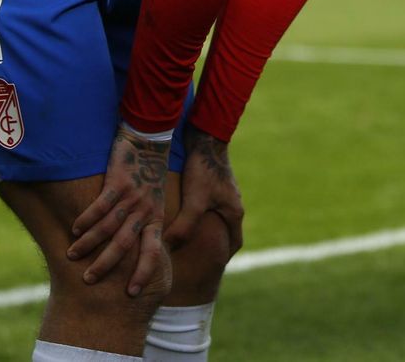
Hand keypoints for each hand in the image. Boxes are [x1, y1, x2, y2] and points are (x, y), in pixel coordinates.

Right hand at [68, 125, 172, 296]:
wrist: (149, 139)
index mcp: (156, 218)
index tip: (132, 293)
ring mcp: (132, 196)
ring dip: (89, 243)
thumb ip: (145, 222)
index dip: (143, 273)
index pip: (153, 252)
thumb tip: (135, 247)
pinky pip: (101, 206)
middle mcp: (146, 210)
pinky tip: (75, 228)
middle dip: (106, 265)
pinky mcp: (119, 182)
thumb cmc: (149, 172)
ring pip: (108, 227)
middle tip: (89, 280)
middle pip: (124, 245)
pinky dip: (87, 219)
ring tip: (73, 255)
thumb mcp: (155, 200)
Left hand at [164, 126, 244, 255]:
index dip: (225, 255)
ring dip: (207, 227)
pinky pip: (210, 204)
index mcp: (234, 211)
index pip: (235, 242)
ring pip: (217, 216)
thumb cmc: (204, 169)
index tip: (212, 267)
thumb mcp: (195, 201)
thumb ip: (184, 226)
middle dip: (215, 243)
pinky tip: (184, 213)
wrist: (205, 137)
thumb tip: (169, 247)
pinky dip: (200, 213)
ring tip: (188, 237)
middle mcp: (232, 202)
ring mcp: (224, 191)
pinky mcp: (214, 182)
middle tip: (198, 256)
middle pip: (226, 230)